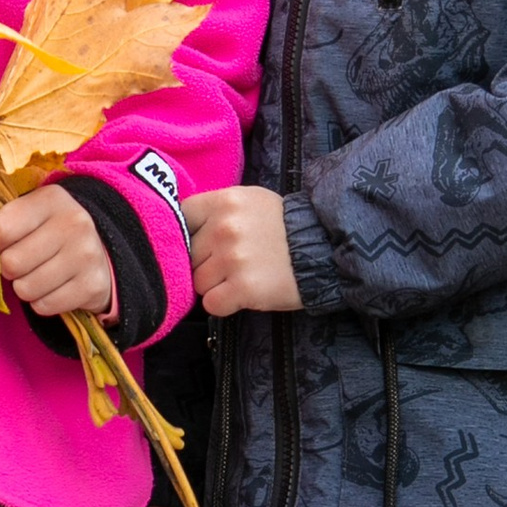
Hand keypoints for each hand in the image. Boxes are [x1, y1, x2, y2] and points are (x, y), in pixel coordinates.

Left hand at [0, 184, 113, 317]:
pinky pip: (44, 306)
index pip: (0, 230)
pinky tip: (52, 287)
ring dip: (24, 287)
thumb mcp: (23, 214)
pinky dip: (41, 302)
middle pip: (11, 263)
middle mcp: (73, 223)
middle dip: (9, 268)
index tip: (1, 244)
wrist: (100, 254)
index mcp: (51, 199)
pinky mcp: (92, 285)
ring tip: (37, 274)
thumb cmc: (48, 232)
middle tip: (21, 262)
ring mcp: (86, 254)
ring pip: (26, 288)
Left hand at [186, 186, 300, 315]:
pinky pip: (212, 304)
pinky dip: (224, 305)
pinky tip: (243, 295)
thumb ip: (218, 211)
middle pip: (189, 255)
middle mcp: (224, 227)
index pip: (182, 217)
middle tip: (233, 263)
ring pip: (198, 282)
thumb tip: (183, 229)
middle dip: (205, 263)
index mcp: (224, 201)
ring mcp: (232, 258)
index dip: (190, 233)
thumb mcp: (251, 202)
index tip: (206, 242)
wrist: (324, 249)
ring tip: (242, 277)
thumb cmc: (285, 226)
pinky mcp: (243, 288)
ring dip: (216, 285)